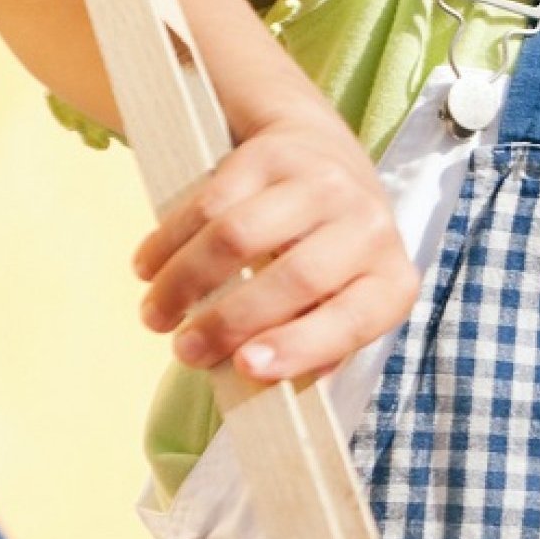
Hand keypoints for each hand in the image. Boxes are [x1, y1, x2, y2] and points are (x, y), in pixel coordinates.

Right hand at [132, 108, 411, 382]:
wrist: (317, 150)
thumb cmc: (324, 252)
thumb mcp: (333, 300)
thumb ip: (306, 344)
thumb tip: (263, 388)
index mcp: (391, 279)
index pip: (354, 319)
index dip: (300, 346)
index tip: (245, 367)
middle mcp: (371, 226)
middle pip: (294, 279)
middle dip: (229, 323)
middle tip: (184, 352)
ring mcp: (324, 183)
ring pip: (238, 238)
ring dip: (185, 284)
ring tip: (156, 316)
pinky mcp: (273, 154)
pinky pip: (207, 204)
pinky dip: (168, 243)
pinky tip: (148, 269)